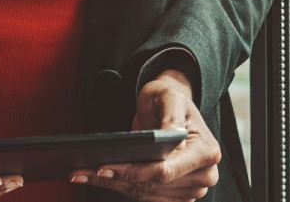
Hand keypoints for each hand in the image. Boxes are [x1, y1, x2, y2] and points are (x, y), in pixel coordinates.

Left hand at [68, 69, 220, 200]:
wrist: (170, 109)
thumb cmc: (169, 100)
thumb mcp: (170, 98)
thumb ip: (171, 116)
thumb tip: (171, 137)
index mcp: (207, 152)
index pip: (165, 171)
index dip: (133, 171)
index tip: (104, 166)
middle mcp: (204, 176)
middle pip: (151, 186)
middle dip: (116, 178)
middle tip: (82, 171)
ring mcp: (191, 189)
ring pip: (144, 193)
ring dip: (112, 185)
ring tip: (82, 174)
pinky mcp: (175, 195)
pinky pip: (144, 196)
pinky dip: (120, 186)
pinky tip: (96, 178)